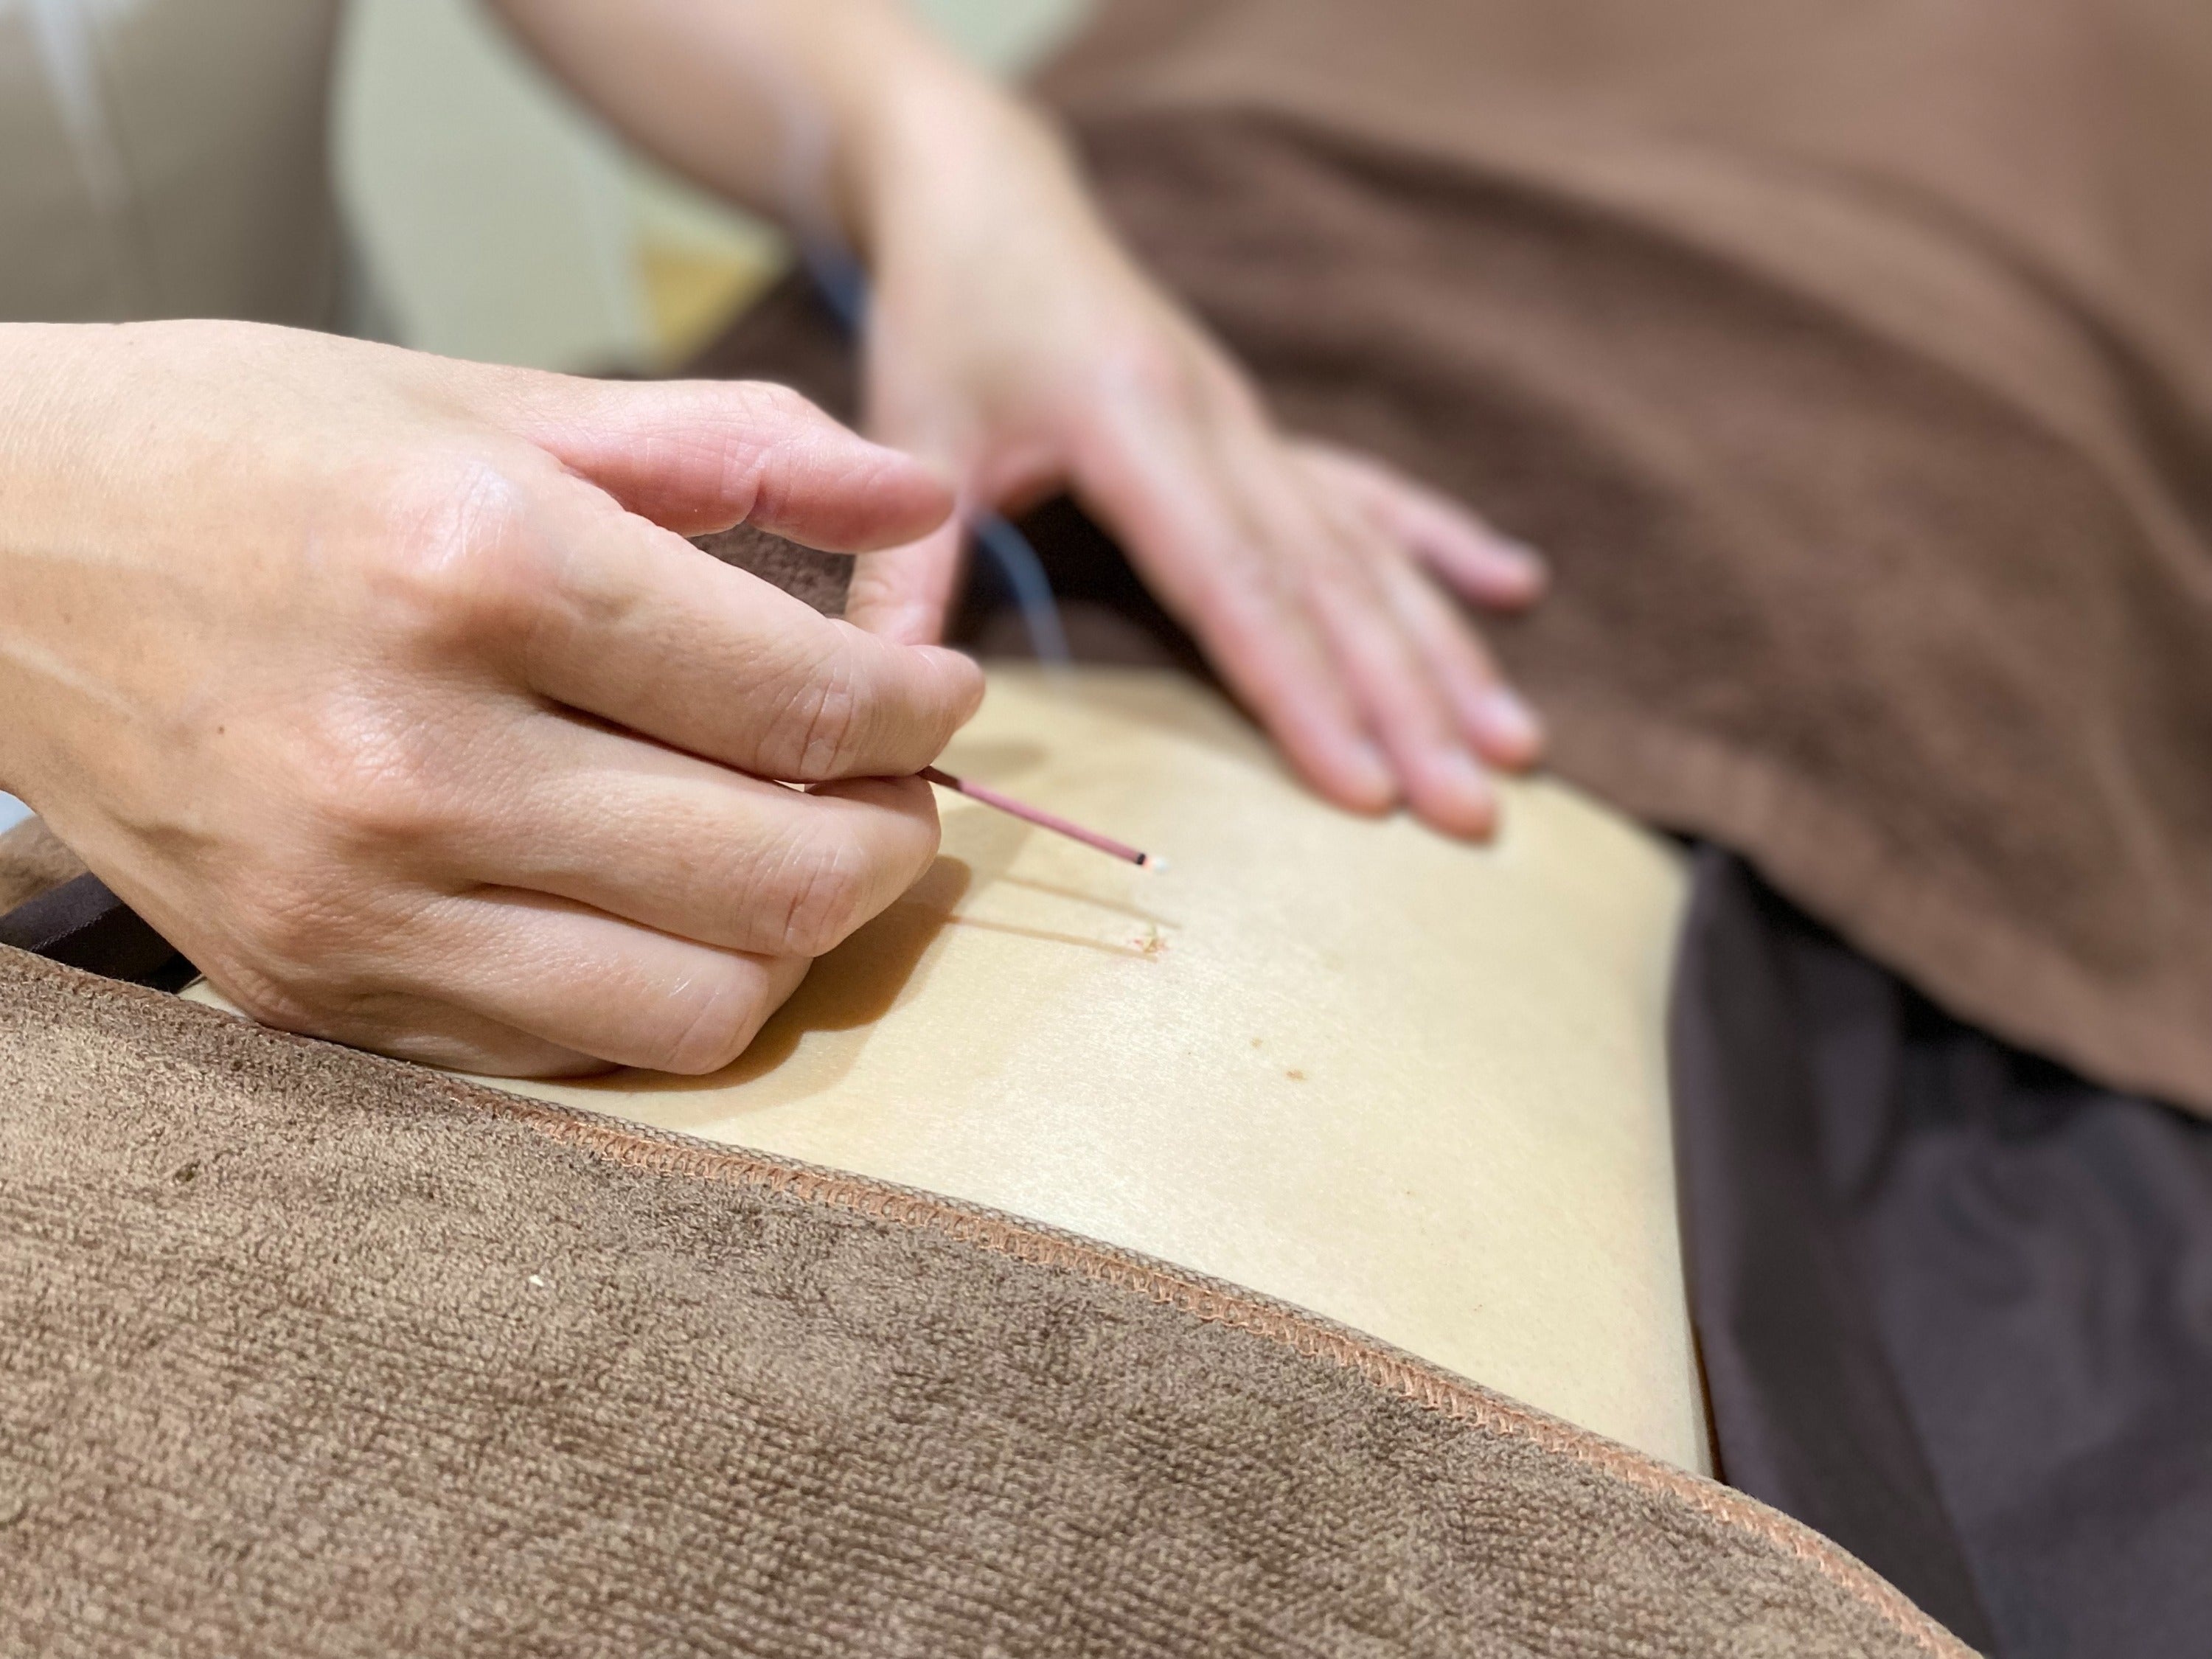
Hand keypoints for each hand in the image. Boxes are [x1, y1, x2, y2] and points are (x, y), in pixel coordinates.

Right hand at [0, 321, 981, 1075]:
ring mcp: (358, 907)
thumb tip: (924, 498)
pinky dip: (664, 986)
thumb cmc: (242, 451)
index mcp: (481, 570)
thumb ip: (732, 447)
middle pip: (785, 877)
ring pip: (705, 1004)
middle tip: (896, 782)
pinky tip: (657, 898)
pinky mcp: (312, 995)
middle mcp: (420, 761)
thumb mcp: (486, 398)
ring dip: (797, 935)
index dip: (924, 709)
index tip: (941, 692)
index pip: (809, 703)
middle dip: (896, 834)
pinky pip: (575, 1049)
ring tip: (790, 845)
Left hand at [846, 103, 1545, 838]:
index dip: (1304, 693)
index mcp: (1140, 426)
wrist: (993, 196)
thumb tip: (895, 696)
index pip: (1237, 586)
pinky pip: (1370, 496)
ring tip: (1521, 745)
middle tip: (1478, 812)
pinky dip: (1442, 546)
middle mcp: (1224, 429)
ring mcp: (1255, 429)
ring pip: (1370, 553)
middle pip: (1333, 586)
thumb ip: (905, 568)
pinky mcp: (1261, 432)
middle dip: (1409, 707)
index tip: (1367, 789)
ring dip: (1446, 653)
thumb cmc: (949, 312)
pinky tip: (1516, 589)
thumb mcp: (913, 426)